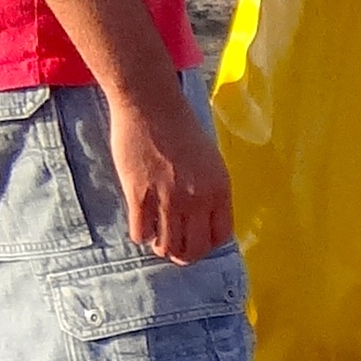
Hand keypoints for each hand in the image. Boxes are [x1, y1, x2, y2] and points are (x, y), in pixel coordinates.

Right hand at [108, 82, 233, 263]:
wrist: (151, 106)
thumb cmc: (181, 128)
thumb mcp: (210, 160)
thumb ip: (209, 190)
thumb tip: (203, 220)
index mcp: (219, 188)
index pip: (221, 236)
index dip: (207, 244)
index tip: (197, 241)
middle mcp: (197, 198)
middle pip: (195, 248)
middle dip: (184, 255)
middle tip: (174, 249)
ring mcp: (167, 198)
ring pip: (167, 246)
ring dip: (162, 248)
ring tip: (157, 239)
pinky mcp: (139, 195)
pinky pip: (141, 232)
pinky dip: (141, 235)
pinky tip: (141, 224)